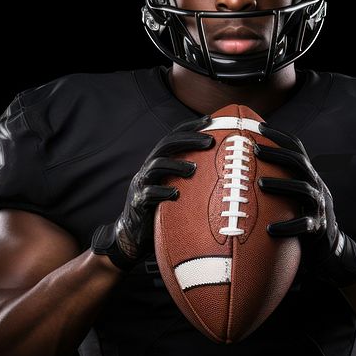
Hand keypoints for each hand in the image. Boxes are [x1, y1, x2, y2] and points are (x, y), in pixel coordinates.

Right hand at [91, 115, 214, 270]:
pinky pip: (149, 194)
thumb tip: (223, 170)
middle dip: (188, 140)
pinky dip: (163, 191)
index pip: (173, 136)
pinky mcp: (138, 202)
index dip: (190, 127)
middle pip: (166, 145)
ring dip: (176, 164)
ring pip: (156, 166)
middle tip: (209, 141)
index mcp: (157, 162)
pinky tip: (177, 194)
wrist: (133, 234)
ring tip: (195, 169)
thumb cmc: (160, 209)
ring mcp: (141, 184)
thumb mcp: (173, 187)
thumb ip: (188, 177)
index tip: (210, 121)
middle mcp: (148, 168)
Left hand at [254, 122, 355, 286]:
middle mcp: (317, 186)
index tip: (259, 127)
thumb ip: (280, 180)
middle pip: (300, 164)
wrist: (331, 248)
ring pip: (303, 190)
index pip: (298, 150)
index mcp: (309, 176)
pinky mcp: (318, 228)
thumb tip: (244, 168)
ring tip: (259, 183)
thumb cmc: (302, 217)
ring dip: (281, 185)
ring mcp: (320, 207)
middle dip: (277, 154)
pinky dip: (287, 226)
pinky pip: (303, 225)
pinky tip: (269, 229)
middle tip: (254, 149)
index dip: (280, 137)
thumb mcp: (295, 195)